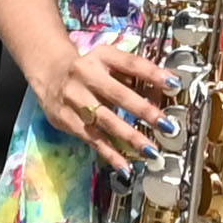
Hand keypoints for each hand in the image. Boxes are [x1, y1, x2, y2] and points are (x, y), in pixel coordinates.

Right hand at [30, 38, 175, 165]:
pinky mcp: (67, 119)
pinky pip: (92, 139)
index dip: (152, 74)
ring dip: (130, 136)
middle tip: (165, 124)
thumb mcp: (108, 63)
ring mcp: (74, 98)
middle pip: (118, 94)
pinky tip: (125, 166)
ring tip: (150, 150)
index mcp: (102, 56)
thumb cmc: (89, 70)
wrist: (48, 73)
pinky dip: (110, 153)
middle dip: (144, 110)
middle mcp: (86, 75)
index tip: (174, 84)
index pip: (130, 64)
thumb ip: (133, 76)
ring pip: (105, 120)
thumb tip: (164, 93)